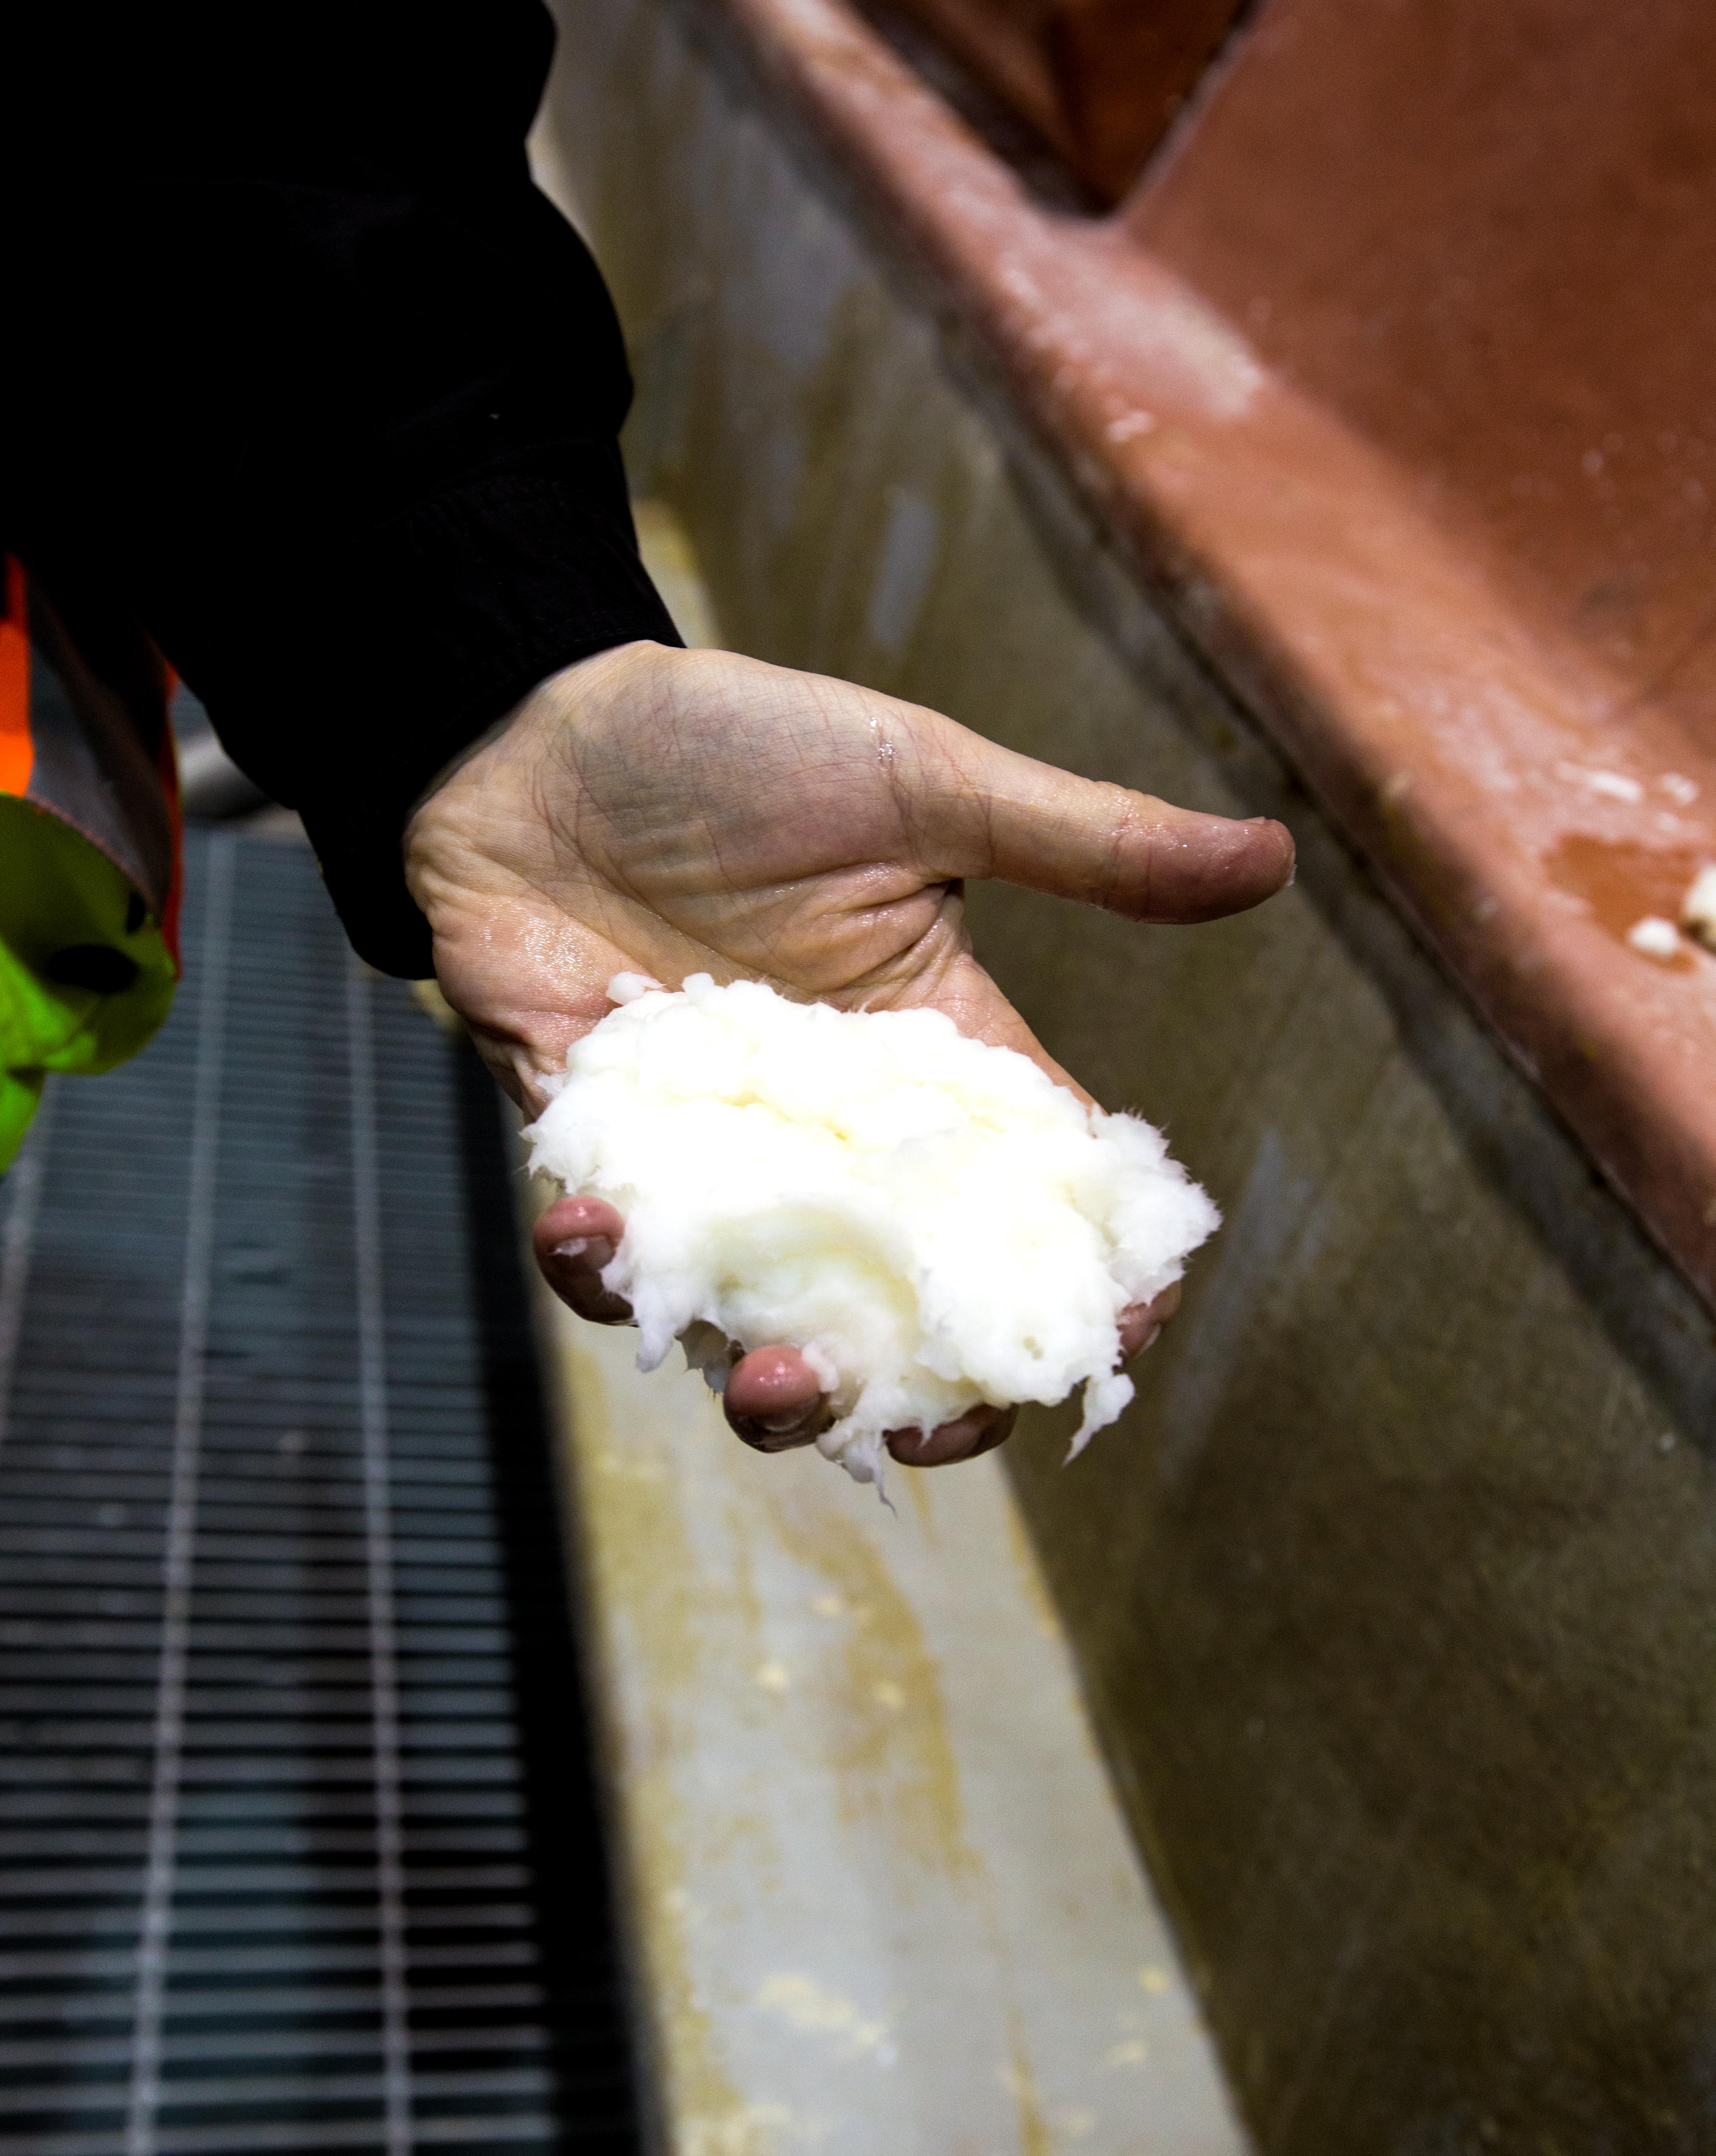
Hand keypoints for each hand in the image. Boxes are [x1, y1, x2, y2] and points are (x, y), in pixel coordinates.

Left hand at [405, 639, 1290, 1465]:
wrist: (536, 722)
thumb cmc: (737, 742)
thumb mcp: (926, 784)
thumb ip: (1085, 845)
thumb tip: (1273, 856)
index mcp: (934, 1062)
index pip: (1034, 1204)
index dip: (1084, 1285)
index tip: (1117, 1336)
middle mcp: (826, 1137)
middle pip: (898, 1309)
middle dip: (915, 1394)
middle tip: (916, 1433)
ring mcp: (706, 1154)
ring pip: (748, 1316)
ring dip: (759, 1380)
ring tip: (766, 1384)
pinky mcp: (590, 1144)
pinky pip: (600, 1248)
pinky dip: (595, 1263)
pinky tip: (589, 1231)